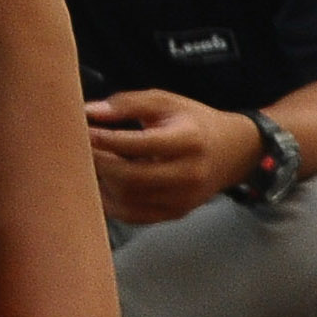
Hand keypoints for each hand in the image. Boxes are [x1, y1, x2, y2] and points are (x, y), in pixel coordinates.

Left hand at [89, 89, 259, 224]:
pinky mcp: (176, 213)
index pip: (140, 144)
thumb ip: (128, 103)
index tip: (83, 130)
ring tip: (94, 164)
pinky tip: (105, 184)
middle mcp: (189, 174)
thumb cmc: (194, 123)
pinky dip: (112, 202)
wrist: (233, 152)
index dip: (106, 139)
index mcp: (190, 141)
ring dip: (103, 182)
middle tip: (82, 149)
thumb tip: (89, 112)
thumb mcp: (166, 102)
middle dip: (99, 163)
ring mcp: (183, 199)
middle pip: (130, 177)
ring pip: (128, 198)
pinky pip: (133, 215)